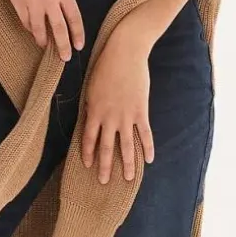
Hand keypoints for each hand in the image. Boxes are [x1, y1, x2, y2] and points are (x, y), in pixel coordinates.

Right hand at [0, 0, 84, 60]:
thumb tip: (63, 7)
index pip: (74, 18)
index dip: (77, 34)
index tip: (78, 46)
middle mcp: (50, 0)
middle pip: (58, 29)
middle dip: (62, 46)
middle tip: (65, 57)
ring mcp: (33, 2)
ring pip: (39, 29)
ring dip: (42, 40)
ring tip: (44, 46)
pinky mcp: (18, 2)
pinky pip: (25, 21)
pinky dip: (29, 28)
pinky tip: (32, 31)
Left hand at [79, 28, 154, 183]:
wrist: (125, 53)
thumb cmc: (105, 67)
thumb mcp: (91, 88)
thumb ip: (92, 107)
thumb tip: (91, 121)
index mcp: (94, 111)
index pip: (88, 139)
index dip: (88, 153)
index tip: (87, 165)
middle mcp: (109, 118)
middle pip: (106, 148)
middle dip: (104, 167)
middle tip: (103, 182)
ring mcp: (126, 116)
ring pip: (126, 146)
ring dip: (126, 164)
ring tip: (128, 178)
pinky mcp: (141, 111)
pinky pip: (144, 134)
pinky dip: (147, 148)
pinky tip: (148, 160)